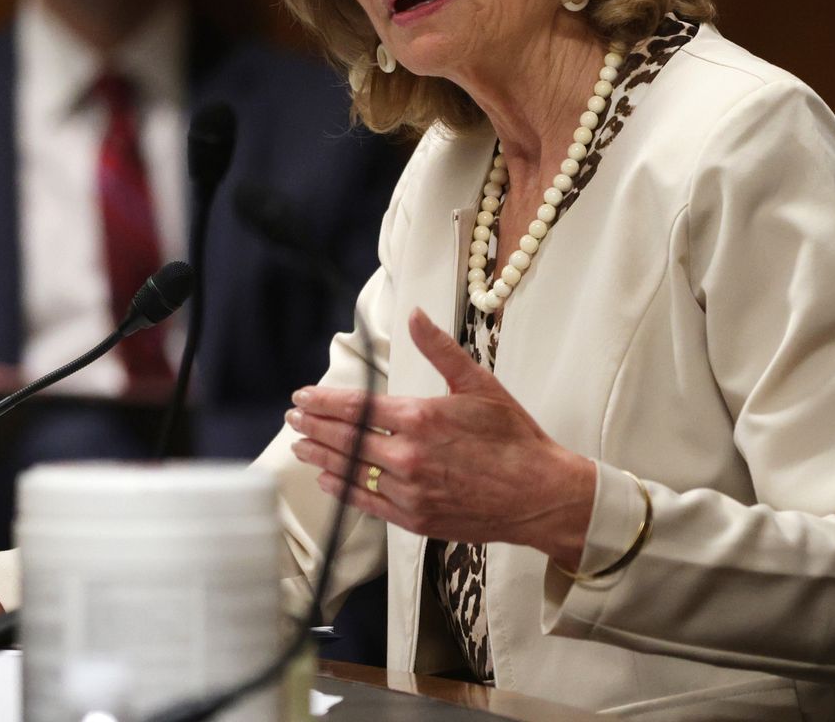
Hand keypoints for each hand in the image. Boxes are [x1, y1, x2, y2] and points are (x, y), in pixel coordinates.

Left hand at [287, 308, 595, 567]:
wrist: (540, 494)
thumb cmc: (514, 438)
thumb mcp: (480, 384)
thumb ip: (440, 350)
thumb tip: (415, 315)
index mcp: (421, 418)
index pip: (357, 408)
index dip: (324, 402)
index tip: (303, 397)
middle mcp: (408, 456)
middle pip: (346, 439)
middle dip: (314, 427)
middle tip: (294, 419)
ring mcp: (410, 491)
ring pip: (351, 471)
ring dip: (321, 457)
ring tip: (301, 447)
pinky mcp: (416, 519)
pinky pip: (368, 503)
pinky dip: (344, 489)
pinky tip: (329, 479)